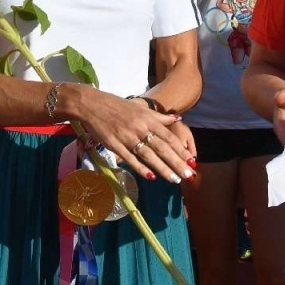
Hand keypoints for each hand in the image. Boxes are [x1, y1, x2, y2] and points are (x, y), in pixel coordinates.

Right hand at [71, 88, 196, 184]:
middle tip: (188, 175)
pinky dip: (141, 168)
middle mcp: (140, 128)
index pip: (168, 137)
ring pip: (149, 155)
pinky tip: (151, 176)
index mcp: (148, 119)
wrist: (92, 105)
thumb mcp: (140, 108)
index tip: (191, 161)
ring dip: (163, 168)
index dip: (180, 150)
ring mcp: (127, 137)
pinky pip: (130, 158)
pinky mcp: (114, 145)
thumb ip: (159, 116)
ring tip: (174, 179)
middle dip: (176, 163)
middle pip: (162, 148)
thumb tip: (177, 119)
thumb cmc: (117, 106)